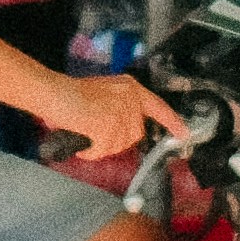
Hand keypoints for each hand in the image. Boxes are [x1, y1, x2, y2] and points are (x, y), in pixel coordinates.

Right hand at [32, 65, 171, 163]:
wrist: (55, 93)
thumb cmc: (71, 93)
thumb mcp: (104, 92)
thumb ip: (119, 107)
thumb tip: (120, 128)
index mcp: (131, 88)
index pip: (158, 107)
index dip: (172, 122)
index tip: (184, 134)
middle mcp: (131, 101)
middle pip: (133, 134)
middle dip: (115, 137)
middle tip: (93, 127)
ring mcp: (122, 117)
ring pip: (116, 145)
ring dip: (99, 144)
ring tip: (83, 128)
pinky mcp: (110, 130)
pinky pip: (101, 151)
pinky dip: (89, 150)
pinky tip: (80, 135)